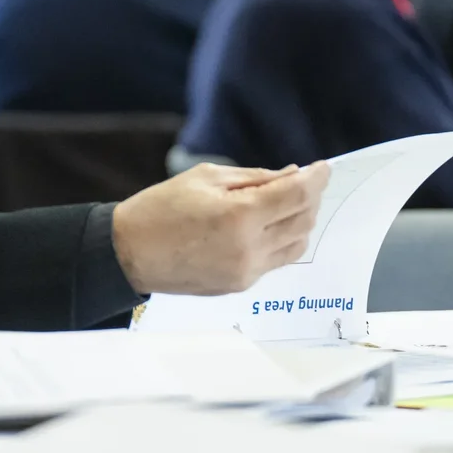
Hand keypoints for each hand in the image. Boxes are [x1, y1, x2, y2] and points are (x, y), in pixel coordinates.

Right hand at [111, 161, 330, 294]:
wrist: (130, 253)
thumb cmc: (160, 209)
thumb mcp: (206, 178)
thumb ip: (255, 177)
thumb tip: (291, 174)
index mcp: (240, 216)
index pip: (298, 195)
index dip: (317, 178)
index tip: (322, 167)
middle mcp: (249, 248)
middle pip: (304, 220)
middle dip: (311, 197)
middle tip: (304, 180)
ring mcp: (247, 271)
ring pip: (297, 244)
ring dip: (300, 220)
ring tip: (287, 202)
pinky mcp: (241, 285)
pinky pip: (277, 260)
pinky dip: (283, 239)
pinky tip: (269, 225)